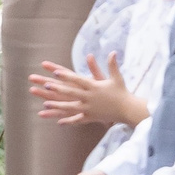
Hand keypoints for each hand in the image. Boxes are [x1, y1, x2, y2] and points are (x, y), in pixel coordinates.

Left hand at [32, 53, 147, 128]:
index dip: (66, 76)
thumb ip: (112, 65)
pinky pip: (78, 119)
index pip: (78, 80)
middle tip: (46, 86)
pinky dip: (69, 121)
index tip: (56, 72)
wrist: (129, 109)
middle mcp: (90, 97)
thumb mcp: (117, 78)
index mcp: (95, 87)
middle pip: (72, 92)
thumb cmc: (122, 92)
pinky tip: (59, 122)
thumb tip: (114, 52)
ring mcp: (90, 108)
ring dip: (58, 106)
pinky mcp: (91, 117)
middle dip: (58, 89)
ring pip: (71, 107)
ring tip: (45, 104)